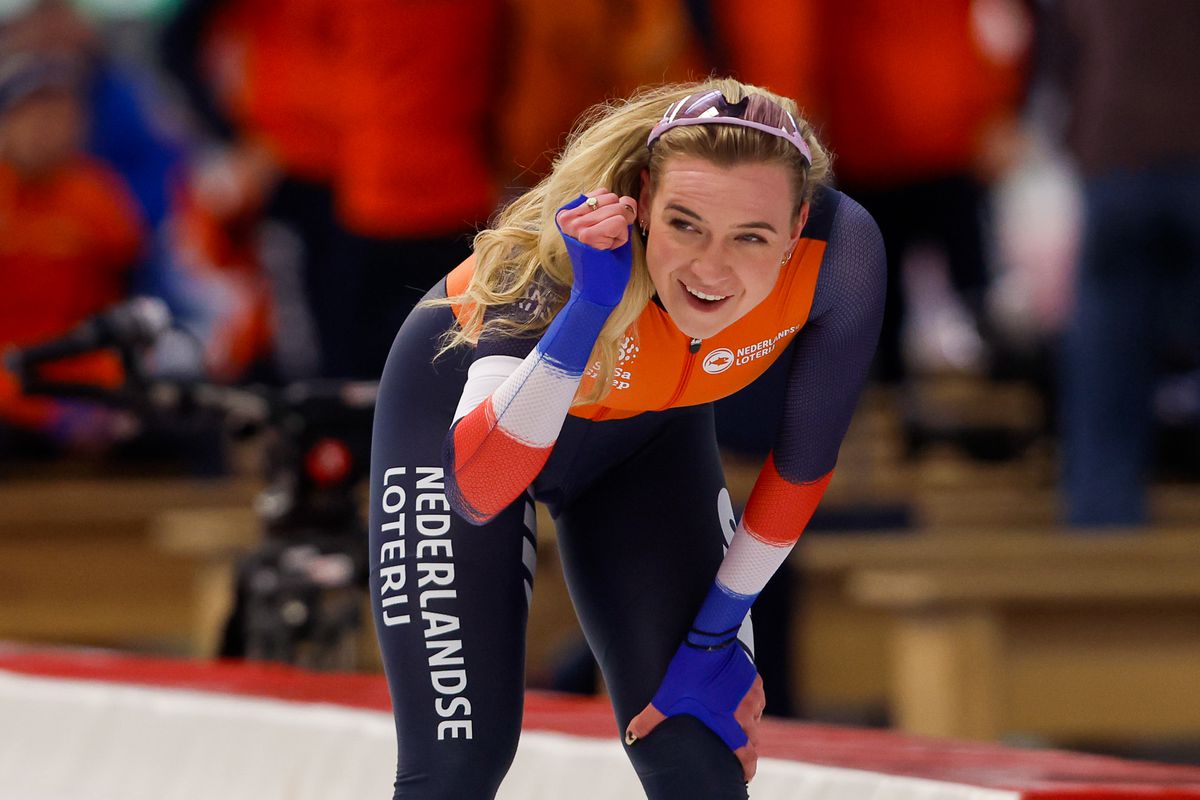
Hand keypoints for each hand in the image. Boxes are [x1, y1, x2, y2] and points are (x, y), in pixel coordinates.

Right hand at [554, 189, 637, 307]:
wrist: (596, 290)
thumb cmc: (604, 260)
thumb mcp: (606, 226)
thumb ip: (615, 208)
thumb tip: (627, 199)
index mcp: (568, 212)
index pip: (604, 193)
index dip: (613, 213)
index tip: (602, 234)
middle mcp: (567, 217)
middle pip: (613, 198)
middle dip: (620, 221)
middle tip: (607, 242)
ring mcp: (575, 225)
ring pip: (618, 209)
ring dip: (621, 230)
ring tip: (607, 246)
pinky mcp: (586, 236)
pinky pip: (619, 222)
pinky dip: (621, 237)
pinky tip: (609, 250)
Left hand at [625, 642, 765, 783]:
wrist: (710, 640)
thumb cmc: (690, 671)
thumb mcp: (667, 697)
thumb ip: (650, 720)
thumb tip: (631, 736)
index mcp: (727, 723)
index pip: (746, 753)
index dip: (747, 767)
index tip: (744, 775)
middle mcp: (745, 713)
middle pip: (752, 738)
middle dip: (745, 744)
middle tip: (733, 746)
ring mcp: (752, 696)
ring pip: (755, 718)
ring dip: (747, 722)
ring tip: (733, 721)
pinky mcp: (755, 680)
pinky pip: (757, 698)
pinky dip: (749, 703)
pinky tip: (736, 698)